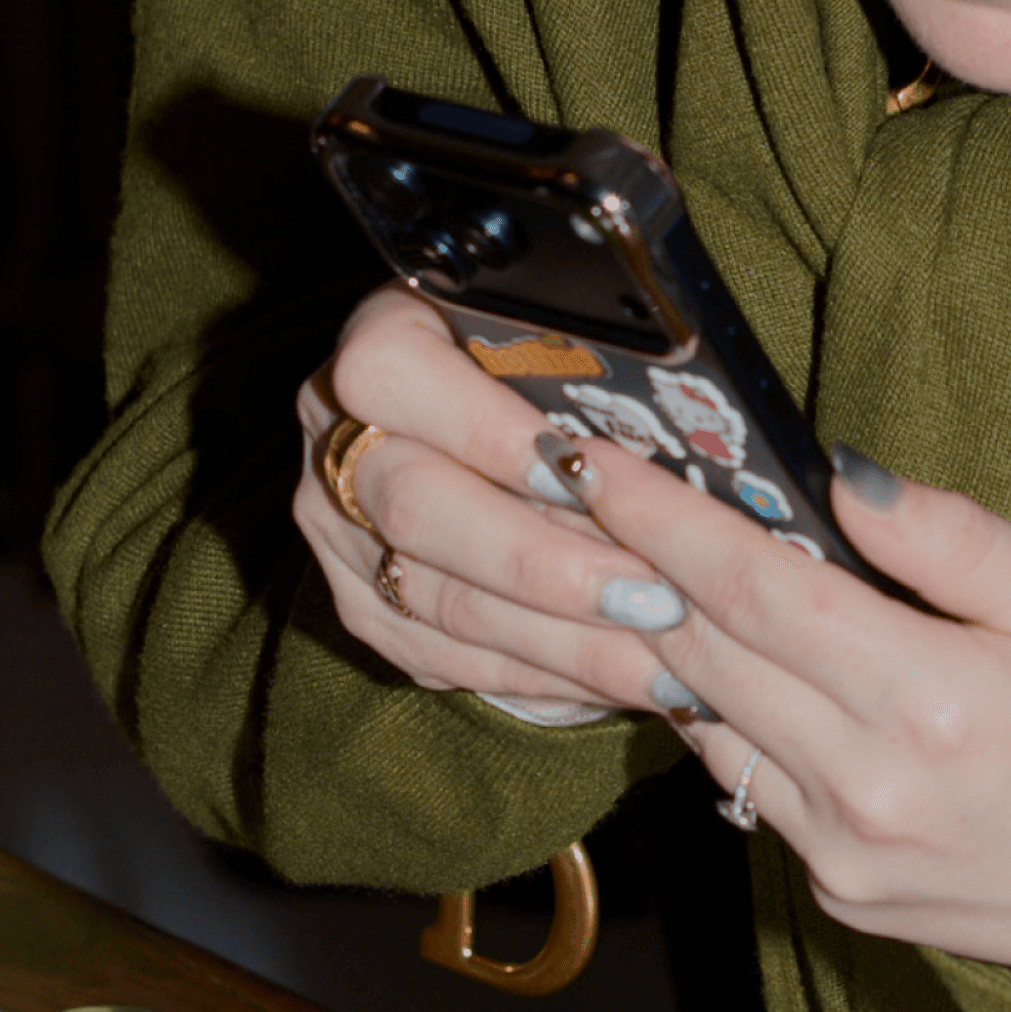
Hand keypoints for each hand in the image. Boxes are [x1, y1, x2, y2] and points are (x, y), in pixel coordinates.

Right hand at [295, 283, 707, 712]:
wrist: (482, 410)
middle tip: (653, 597)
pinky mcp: (365, 606)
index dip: (483, 428)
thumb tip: (671, 427)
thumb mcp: (558, 333)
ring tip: (665, 663)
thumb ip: (585, 366)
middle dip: (546, 564)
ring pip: (438, 600)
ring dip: (561, 640)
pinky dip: (541, 672)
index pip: (393, 376)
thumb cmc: (547, 360)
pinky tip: (621, 678)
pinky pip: (448, 654)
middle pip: (418, 509)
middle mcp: (339, 440)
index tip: (576, 469)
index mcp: (377, 340)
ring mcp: (341, 533)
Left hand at [549, 436, 1010, 996]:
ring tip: (614, 559)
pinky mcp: (838, 893)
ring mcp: (843, 855)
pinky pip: (747, 784)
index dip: (664, 518)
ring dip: (656, 640)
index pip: (757, 589)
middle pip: (706, 654)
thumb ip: (954, 542)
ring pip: (709, 724)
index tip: (598, 462)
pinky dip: (719, 712)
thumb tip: (841, 475)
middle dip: (627, 565)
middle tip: (572, 492)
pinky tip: (711, 656)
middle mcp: (868, 789)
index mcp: (934, 704)